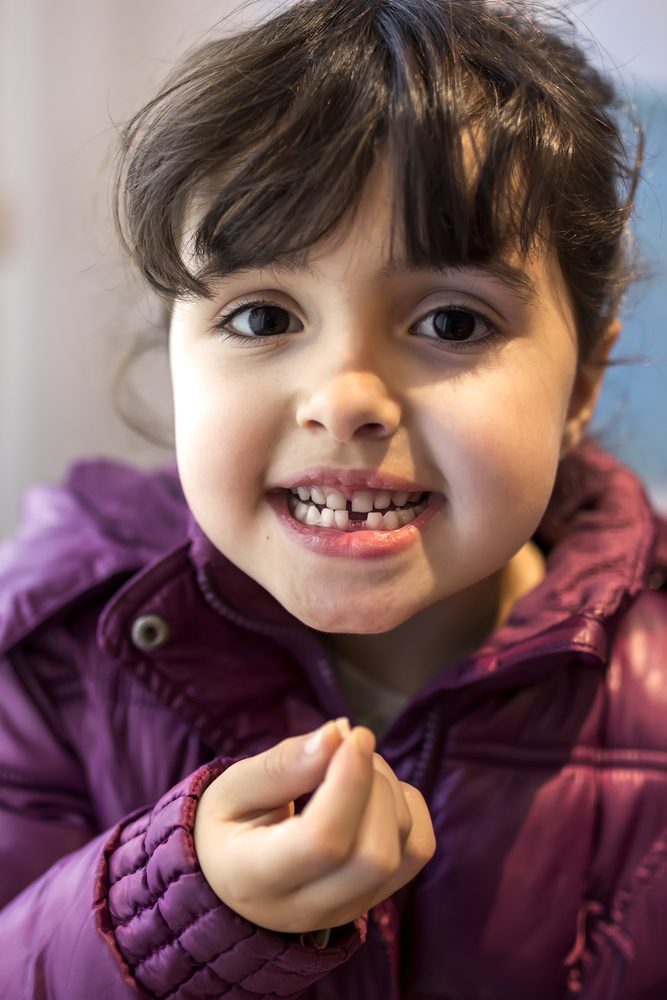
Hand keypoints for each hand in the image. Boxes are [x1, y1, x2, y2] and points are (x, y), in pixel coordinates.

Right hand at [193, 719, 435, 933]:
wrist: (230, 876)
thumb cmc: (228, 824)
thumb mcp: (233, 788)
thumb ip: (282, 765)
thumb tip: (338, 734)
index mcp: (256, 880)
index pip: (322, 842)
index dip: (348, 783)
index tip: (353, 735)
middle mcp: (307, 908)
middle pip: (373, 854)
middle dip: (373, 784)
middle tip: (346, 746)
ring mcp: (349, 908)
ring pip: (402, 850)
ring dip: (390, 789)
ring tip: (352, 763)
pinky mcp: (377, 897)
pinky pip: (419, 849)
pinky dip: (410, 807)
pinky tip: (373, 791)